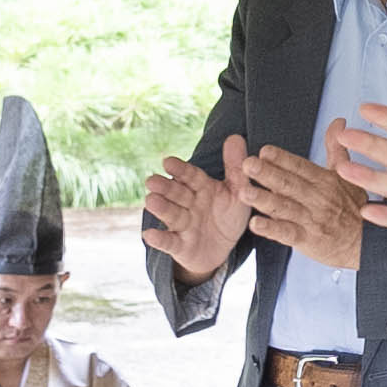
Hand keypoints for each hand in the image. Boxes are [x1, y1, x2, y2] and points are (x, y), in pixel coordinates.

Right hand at [142, 137, 252, 282]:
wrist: (224, 249)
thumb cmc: (228, 216)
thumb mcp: (238, 192)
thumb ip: (236, 167)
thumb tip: (235, 136)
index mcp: (203, 189)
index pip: (191, 177)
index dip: (180, 169)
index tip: (167, 161)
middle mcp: (190, 205)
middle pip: (177, 194)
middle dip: (166, 187)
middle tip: (151, 180)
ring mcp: (184, 226)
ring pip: (172, 215)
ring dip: (161, 208)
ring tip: (150, 200)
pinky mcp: (181, 246)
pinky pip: (169, 243)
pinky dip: (159, 239)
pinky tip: (148, 234)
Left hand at [235, 143, 369, 270]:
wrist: (365, 241)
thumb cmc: (353, 207)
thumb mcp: (348, 175)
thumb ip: (336, 149)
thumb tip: (338, 123)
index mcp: (324, 180)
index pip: (300, 166)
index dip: (282, 158)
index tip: (264, 151)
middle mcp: (317, 198)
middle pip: (289, 184)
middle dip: (267, 174)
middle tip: (247, 164)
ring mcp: (311, 219)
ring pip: (284, 207)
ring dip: (264, 199)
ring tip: (245, 192)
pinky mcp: (307, 239)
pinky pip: (287, 233)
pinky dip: (271, 229)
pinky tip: (255, 224)